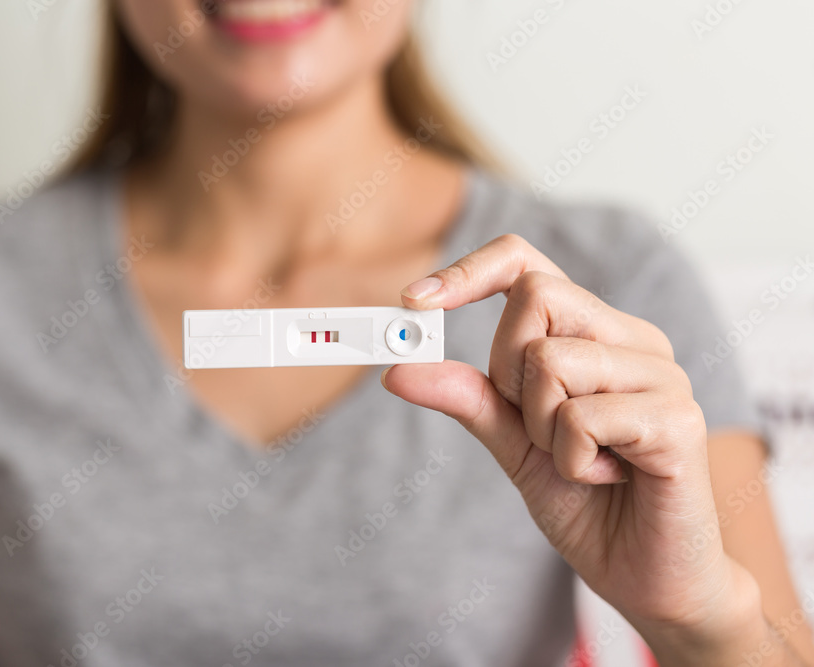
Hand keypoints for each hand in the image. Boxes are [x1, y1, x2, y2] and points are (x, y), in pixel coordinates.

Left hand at [382, 234, 759, 652]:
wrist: (644, 575)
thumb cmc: (587, 502)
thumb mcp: (512, 444)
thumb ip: (468, 399)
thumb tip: (398, 369)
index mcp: (594, 334)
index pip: (527, 264)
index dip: (468, 271)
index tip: (414, 302)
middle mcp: (633, 340)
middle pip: (536, 298)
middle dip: (510, 373)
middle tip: (542, 430)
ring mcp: (662, 374)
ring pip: (551, 361)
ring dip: (543, 429)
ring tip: (583, 461)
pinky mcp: (679, 418)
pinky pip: (580, 418)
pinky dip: (572, 461)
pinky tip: (607, 478)